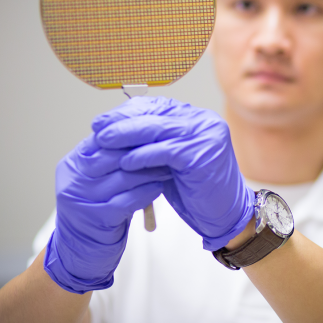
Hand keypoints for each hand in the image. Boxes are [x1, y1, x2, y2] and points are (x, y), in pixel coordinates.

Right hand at [45, 133, 170, 293]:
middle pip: (114, 154)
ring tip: (169, 164)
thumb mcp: (96, 178)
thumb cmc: (96, 209)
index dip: (131, 132)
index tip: (156, 127)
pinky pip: (127, 201)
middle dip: (143, 148)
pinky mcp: (95, 220)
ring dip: (150, 169)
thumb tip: (140, 128)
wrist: (79, 252)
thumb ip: (110, 156)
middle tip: (168, 142)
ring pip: (123, 176)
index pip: (103, 137)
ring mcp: (82, 200)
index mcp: (72, 163)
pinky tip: (160, 187)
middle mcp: (73, 179)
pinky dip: (147, 192)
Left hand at [92, 97, 254, 250]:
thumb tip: (114, 130)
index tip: (102, 121)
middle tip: (98, 128)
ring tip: (104, 142)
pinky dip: (143, 156)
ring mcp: (206, 135)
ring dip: (127, 135)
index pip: (156, 106)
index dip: (126, 112)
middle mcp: (203, 121)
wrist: (225, 215)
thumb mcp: (169, 161)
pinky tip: (126, 162)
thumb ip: (151, 143)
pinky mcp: (203, 153)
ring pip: (158, 129)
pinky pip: (166, 151)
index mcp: (195, 118)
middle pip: (155, 114)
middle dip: (122, 121)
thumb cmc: (195, 189)